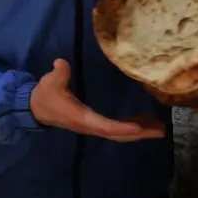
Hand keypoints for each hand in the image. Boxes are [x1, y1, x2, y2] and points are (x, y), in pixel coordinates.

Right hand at [30, 60, 166, 141]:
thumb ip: (58, 74)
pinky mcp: (95, 123)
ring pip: (119, 134)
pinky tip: (145, 121)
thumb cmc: (46, 95)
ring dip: (139, 132)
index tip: (139, 128)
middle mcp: (91, 126)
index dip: (122, 128)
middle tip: (161, 130)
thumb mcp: (50, 83)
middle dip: (139, 134)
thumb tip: (61, 64)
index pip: (105, 126)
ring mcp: (94, 126)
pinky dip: (131, 127)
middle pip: (118, 134)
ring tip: (160, 128)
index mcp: (82, 118)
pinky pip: (116, 129)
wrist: (37, 108)